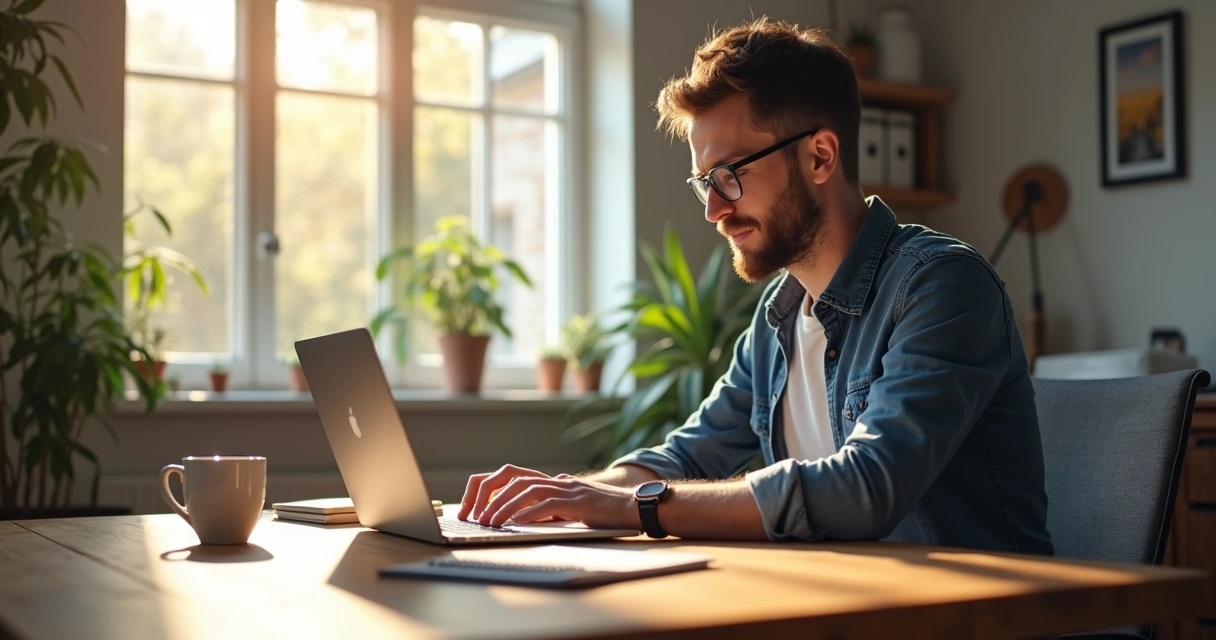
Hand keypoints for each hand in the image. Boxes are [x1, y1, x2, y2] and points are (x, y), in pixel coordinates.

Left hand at [458, 464, 639, 528]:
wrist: (633, 507)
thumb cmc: (601, 511)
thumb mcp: (568, 507)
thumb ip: (548, 506)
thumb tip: (525, 513)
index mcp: (550, 481)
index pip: (510, 474)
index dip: (489, 487)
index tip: (473, 508)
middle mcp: (556, 481)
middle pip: (513, 477)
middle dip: (490, 495)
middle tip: (476, 516)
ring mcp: (567, 489)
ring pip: (527, 490)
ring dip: (504, 507)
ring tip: (490, 523)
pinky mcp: (578, 502)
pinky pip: (549, 504)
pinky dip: (530, 513)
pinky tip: (517, 524)